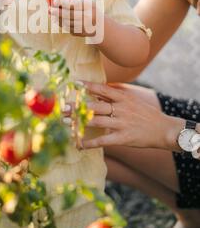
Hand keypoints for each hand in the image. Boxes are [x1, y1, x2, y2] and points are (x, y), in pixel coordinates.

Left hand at [48, 0, 99, 37]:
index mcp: (88, 7)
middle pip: (67, 14)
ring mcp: (83, 26)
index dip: (62, 3)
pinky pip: (67, 28)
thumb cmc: (91, 9)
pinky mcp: (80, 33)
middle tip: (49, 9)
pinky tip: (56, 20)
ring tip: (50, 14)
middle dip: (56, 12)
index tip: (53, 1)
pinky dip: (61, 24)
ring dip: (57, 19)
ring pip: (66, 22)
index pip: (72, 4)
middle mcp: (86, 16)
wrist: (101, 25)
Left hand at [63, 82, 182, 149]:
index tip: (75, 83)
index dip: (88, 86)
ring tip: (66, 123)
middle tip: (63, 107)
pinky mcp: (123, 138)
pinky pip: (102, 140)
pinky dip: (89, 143)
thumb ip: (116, 96)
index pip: (103, 89)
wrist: (164, 130)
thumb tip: (98, 89)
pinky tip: (78, 144)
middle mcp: (121, 109)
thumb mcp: (132, 100)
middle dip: (77, 107)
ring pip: (96, 122)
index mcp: (123, 98)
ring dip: (79, 123)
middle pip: (95, 106)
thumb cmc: (146, 114)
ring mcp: (121, 124)